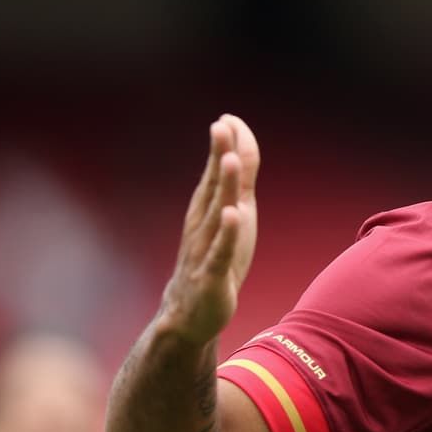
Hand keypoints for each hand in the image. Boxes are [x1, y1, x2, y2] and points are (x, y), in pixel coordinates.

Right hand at [161, 114, 259, 344]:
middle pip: (213, 185)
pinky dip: (227, 234)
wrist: (190, 313)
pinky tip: (233, 216)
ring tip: (229, 160)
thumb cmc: (214, 259)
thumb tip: (240, 147)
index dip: (226, 146)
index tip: (229, 118)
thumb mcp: (233, 217)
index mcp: (208, 209)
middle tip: (221, 125)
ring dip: (222, 187)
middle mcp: (203, 224)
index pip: (218, 172)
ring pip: (216, 214)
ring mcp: (205, 249)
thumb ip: (237, 184)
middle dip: (218, 155)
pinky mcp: (211, 276)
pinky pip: (220, 252)